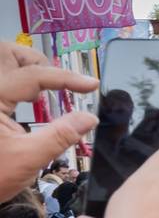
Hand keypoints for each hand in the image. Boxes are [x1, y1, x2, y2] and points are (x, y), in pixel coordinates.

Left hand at [0, 42, 98, 200]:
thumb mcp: (30, 157)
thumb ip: (61, 134)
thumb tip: (90, 117)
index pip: (33, 76)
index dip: (66, 78)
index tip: (92, 85)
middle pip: (14, 59)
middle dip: (41, 65)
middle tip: (67, 84)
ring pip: (8, 69)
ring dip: (31, 74)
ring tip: (52, 90)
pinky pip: (5, 87)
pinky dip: (22, 87)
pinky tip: (34, 100)